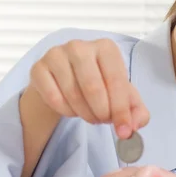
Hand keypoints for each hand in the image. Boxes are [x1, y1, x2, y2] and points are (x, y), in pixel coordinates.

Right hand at [28, 38, 149, 138]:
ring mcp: (56, 55)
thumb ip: (137, 111)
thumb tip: (135, 125)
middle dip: (102, 112)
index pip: (116, 81)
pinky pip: (53, 98)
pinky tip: (72, 109)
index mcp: (106, 47)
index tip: (124, 130)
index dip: (121, 110)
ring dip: (85, 114)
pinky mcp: (38, 68)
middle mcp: (80, 46)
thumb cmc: (99, 84)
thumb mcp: (122, 96)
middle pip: (93, 88)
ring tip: (90, 115)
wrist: (64, 79)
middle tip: (103, 121)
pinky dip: (66, 111)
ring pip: (73, 95)